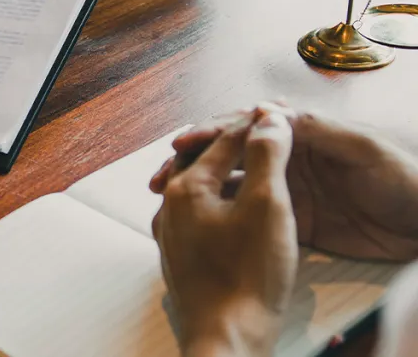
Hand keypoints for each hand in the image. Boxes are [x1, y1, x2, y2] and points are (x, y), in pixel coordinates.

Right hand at [151, 102, 417, 261]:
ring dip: (197, 186)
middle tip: (162, 175)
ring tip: (166, 197)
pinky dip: (217, 214)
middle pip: (227, 152)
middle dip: (191, 160)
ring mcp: (284, 189)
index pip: (245, 127)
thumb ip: (318, 129)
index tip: (183, 143)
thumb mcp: (362, 149)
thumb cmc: (402, 181)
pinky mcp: (289, 221)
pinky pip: (244, 213)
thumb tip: (272, 110)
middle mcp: (285, 158)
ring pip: (229, 182)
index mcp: (301, 134)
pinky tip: (195, 219)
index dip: (212, 132)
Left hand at [153, 112, 297, 356]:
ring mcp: (171, 233)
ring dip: (224, 173)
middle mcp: (169, 205)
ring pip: (198, 188)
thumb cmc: (247, 275)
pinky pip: (198, 216)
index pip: (225, 140)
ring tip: (249, 168)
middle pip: (203, 160)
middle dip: (232, 144)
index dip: (257, 125)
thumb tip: (267, 117)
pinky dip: (218, 202)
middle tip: (260, 134)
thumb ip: (266, 156)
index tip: (280, 114)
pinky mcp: (181, 258)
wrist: (226, 338)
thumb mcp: (267, 206)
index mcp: (187, 186)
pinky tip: (233, 212)